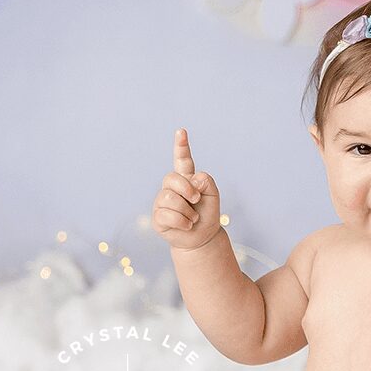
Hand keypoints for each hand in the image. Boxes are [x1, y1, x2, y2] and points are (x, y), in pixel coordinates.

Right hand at [154, 128, 223, 251]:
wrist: (202, 238)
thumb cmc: (207, 215)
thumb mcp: (213, 196)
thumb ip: (206, 182)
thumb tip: (191, 179)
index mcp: (186, 178)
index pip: (182, 160)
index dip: (181, 146)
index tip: (181, 131)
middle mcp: (171, 188)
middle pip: (172, 178)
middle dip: (187, 189)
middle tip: (196, 200)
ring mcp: (162, 202)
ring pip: (170, 198)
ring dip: (188, 211)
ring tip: (193, 218)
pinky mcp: (157, 217)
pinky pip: (168, 215)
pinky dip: (183, 222)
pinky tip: (186, 225)